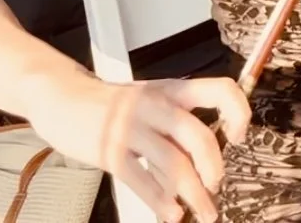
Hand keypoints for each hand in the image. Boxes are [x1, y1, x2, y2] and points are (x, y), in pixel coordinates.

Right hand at [28, 75, 250, 222]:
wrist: (61, 96)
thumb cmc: (111, 103)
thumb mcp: (150, 99)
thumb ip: (175, 124)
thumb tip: (202, 162)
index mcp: (172, 89)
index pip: (219, 89)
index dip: (238, 111)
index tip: (240, 135)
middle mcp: (156, 105)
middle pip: (198, 136)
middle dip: (213, 168)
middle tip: (216, 186)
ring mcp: (131, 128)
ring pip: (173, 164)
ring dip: (194, 194)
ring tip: (204, 211)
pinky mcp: (109, 151)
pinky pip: (141, 180)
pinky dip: (160, 201)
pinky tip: (171, 214)